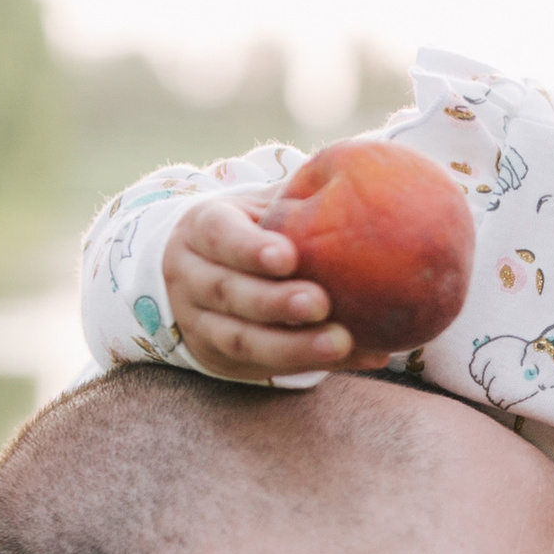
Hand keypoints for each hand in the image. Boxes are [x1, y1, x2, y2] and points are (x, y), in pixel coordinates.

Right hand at [163, 194, 351, 380]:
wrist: (204, 272)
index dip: (249, 248)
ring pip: (241, 339)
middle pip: (228, 292)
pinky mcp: (223, 360)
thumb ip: (296, 200)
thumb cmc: (252, 229)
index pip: (218, 235)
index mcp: (200, 229)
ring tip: (341, 342)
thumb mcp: (261, 206)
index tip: (287, 256)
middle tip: (320, 303)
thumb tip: (360, 186)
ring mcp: (201, 323)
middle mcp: (191, 278)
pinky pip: (269, 367)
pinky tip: (363, 356)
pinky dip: (317, 363)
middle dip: (274, 302)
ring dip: (293, 346)